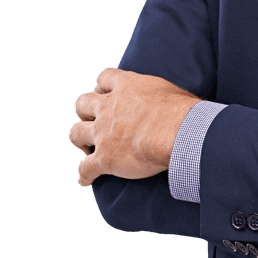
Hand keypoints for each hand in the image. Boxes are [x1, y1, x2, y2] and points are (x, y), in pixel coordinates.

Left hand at [71, 68, 199, 186]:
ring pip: (76, 133)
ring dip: (80, 140)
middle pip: (83, 103)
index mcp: (126, 86)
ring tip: (86, 148)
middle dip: (85, 112)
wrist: (178, 133)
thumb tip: (165, 100)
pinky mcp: (104, 158)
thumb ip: (155, 94)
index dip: (102, 87)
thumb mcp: (167, 90)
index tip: (105, 94)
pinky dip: (85, 175)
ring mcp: (103, 133)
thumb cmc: (181, 111)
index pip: (104, 78)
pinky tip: (86, 180)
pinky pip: (85, 169)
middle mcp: (108, 107)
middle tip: (93, 120)